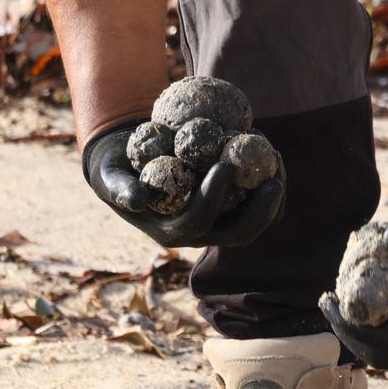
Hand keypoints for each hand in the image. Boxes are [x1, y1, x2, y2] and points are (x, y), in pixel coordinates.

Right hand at [83, 123, 284, 247]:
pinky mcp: (233, 209)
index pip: (198, 221)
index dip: (213, 197)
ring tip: (277, 160)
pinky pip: (260, 204)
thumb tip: (139, 199)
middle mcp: (201, 234)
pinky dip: (270, 183)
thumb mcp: (110, 177)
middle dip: (260, 211)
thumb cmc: (120, 170)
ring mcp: (220, 223)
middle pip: (238, 233)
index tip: (224, 164)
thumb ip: (120, 189)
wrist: (134, 168)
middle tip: (272, 180)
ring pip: (256, 221)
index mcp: (172, 231)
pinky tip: (272, 154)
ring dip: (272, 198)